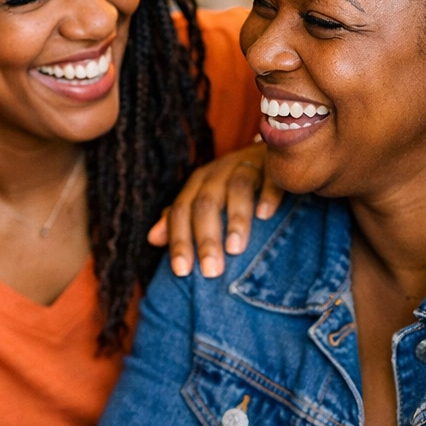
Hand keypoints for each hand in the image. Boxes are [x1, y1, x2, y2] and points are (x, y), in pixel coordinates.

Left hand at [148, 142, 281, 277]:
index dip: (179, 241)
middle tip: (211, 271)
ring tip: (235, 250)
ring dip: (235, 220)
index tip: (182, 272)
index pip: (181, 211)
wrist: (263, 154)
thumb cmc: (228, 186)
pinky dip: (267, 196)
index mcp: (197, 184)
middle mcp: (218, 173)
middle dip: (207, 239)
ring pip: (237, 189)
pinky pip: (271, 178)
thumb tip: (152, 239)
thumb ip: (178, 219)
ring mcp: (246, 165)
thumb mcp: (202, 198)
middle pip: (206, 204)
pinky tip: (265, 216)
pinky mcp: (273, 164)